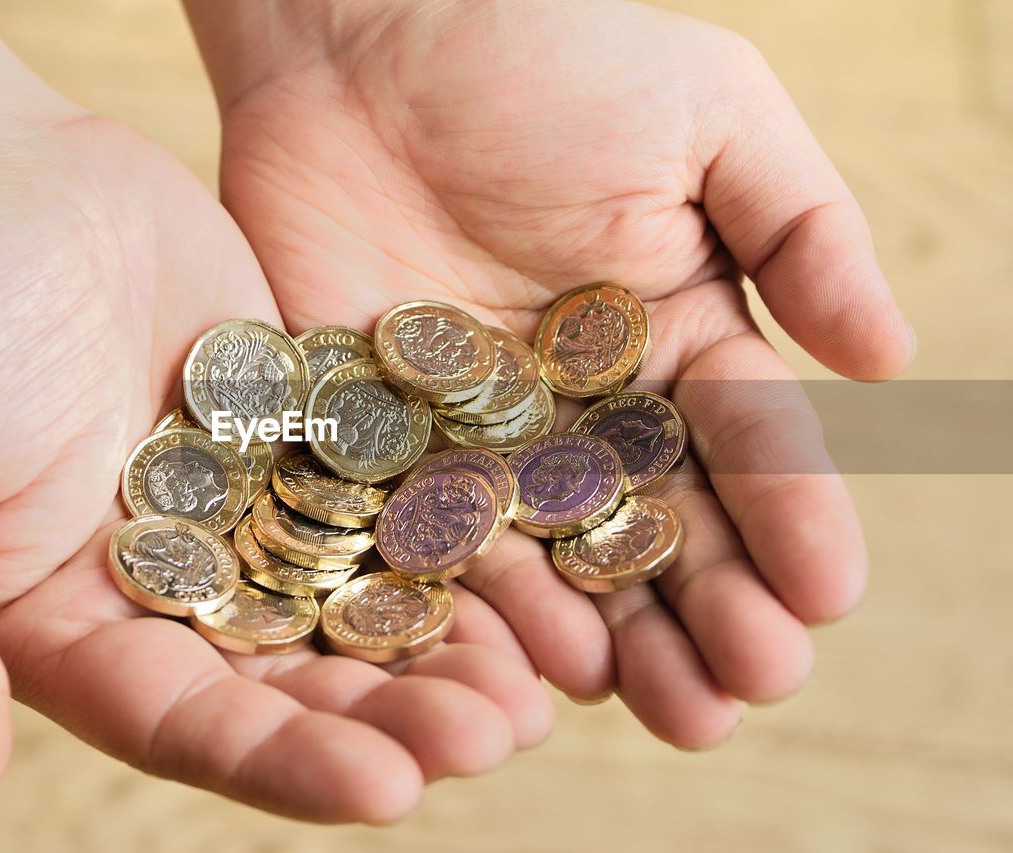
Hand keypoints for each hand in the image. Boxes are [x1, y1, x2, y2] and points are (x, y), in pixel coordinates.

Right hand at [0, 3, 548, 822]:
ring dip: (445, 647)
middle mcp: (174, 593)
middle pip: (297, 683)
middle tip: (497, 737)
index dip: (286, 762)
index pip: (186, 724)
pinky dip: (450, 535)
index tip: (390, 788)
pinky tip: (528, 564)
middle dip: (396, 718)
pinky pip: (387, 496)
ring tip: (539, 686)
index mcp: (74, 631)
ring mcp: (249, 515)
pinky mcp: (307, 437)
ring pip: (358, 602)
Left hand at [189, 0, 914, 745]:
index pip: (744, 443)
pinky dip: (483, 598)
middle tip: (750, 686)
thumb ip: (803, 232)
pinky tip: (533, 661)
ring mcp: (481, 430)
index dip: (790, 517)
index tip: (827, 593)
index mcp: (673, 335)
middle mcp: (583, 402)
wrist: (369, 33)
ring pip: (556, 552)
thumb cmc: (547, 52)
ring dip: (615, 633)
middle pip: (656, 523)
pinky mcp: (382, 437)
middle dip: (710, 605)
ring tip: (670, 709)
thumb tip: (888, 362)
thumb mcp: (708, 113)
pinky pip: (436, 532)